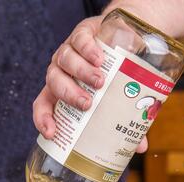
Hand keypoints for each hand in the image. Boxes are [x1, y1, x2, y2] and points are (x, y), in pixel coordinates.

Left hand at [33, 16, 147, 152]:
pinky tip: (100, 59)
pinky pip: (79, 40)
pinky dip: (87, 49)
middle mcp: (60, 72)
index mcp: (60, 92)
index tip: (52, 133)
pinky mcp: (82, 32)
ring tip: (100, 81)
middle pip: (54, 83)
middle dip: (69, 95)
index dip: (43, 119)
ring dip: (81, 72)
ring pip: (65, 61)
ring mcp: (68, 51)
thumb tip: (141, 148)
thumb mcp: (117, 99)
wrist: (125, 39)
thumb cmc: (115, 77)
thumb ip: (125, 122)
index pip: (42, 106)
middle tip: (88, 104)